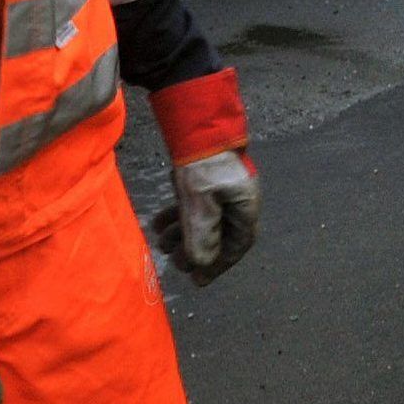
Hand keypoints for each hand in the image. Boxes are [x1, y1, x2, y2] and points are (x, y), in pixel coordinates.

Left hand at [145, 69, 256, 285]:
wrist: (196, 122)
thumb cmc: (203, 163)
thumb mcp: (200, 203)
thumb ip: (202, 236)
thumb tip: (202, 263)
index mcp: (245, 207)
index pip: (236, 246)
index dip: (218, 266)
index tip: (198, 281)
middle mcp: (237, 199)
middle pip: (218, 235)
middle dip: (196, 251)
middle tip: (176, 263)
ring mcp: (221, 188)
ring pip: (203, 221)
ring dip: (183, 235)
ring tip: (162, 243)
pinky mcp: (205, 178)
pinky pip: (193, 205)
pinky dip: (177, 216)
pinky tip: (158, 224)